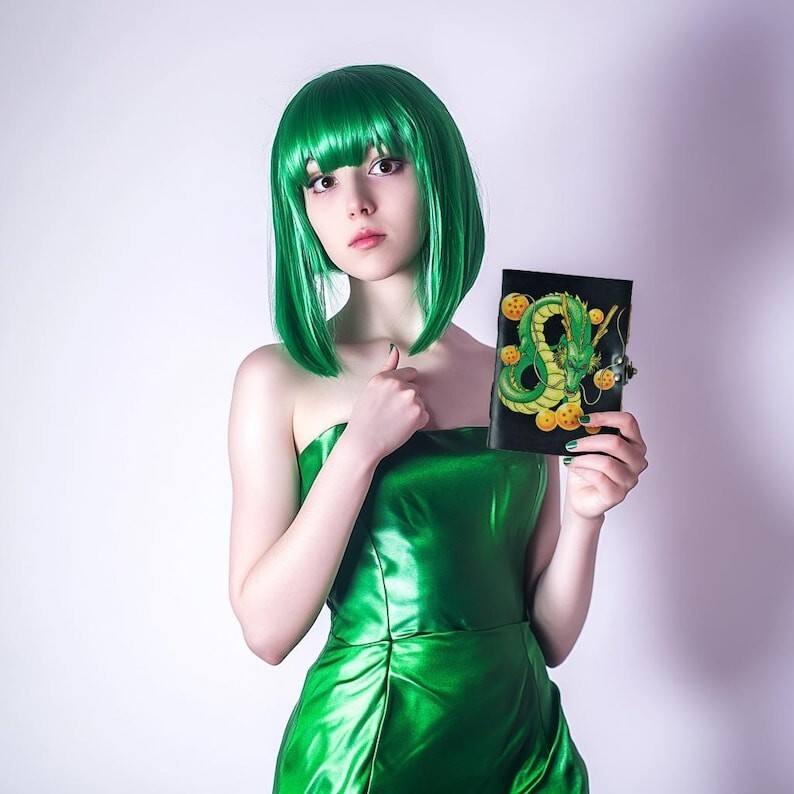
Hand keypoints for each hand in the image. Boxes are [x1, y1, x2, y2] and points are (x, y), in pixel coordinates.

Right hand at [343, 345, 429, 462]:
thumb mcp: (371, 388)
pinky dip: (417, 423)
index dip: (404, 386)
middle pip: (416, 389)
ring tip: (395, 421)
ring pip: (420, 402)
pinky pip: (424, 416)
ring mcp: (410, 399)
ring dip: (413, 411)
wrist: (364, 442)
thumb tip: (395, 349)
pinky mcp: (419, 414)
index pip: (410, 373)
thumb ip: (387, 368)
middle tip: (391, 413)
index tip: (395, 399)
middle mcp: (399, 385)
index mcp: (385, 378)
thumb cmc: (364, 417)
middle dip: (408, 399)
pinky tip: (402, 428)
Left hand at [562, 411, 647, 519]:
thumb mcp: (589, 447)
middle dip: (588, 441)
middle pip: (616, 443)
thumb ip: (590, 433)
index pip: (628, 422)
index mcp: (634, 443)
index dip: (605, 417)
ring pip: (606, 462)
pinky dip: (583, 471)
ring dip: (582, 459)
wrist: (581, 497)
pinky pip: (599, 478)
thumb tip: (578, 420)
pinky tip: (575, 468)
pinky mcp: (618, 494)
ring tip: (570, 458)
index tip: (583, 420)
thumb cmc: (588, 470)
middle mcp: (637, 461)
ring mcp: (630, 479)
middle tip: (570, 444)